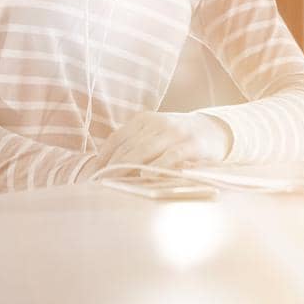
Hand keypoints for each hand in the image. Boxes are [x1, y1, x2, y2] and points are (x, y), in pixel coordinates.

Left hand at [96, 112, 232, 170]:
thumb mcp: (155, 133)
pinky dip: (156, 167)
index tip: (90, 175)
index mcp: (144, 119)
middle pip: (128, 146)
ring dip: (127, 167)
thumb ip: (135, 145)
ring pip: (145, 150)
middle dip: (110, 166)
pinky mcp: (191, 144)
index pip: (117, 138)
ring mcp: (175, 132)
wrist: (214, 129)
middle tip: (96, 184)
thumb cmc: (178, 137)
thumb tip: (107, 166)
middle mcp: (157, 123)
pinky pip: (170, 156)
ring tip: (112, 182)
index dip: (102, 157)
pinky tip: (145, 178)